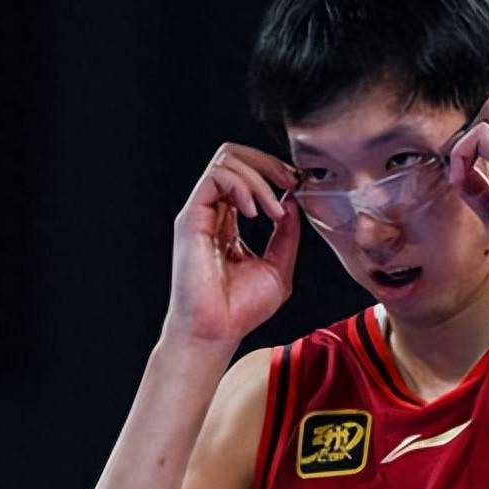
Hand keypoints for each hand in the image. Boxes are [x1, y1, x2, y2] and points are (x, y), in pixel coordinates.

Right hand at [164, 143, 300, 345]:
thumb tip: (292, 202)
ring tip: (273, 210)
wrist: (217, 331)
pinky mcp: (191, 218)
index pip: (246, 174)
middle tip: (290, 181)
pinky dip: (243, 186)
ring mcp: (200, 213)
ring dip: (259, 179)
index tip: (296, 185)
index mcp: (229, 222)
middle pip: (233, 157)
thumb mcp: (278, 266)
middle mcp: (212, 212)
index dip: (273, 171)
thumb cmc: (240, 310)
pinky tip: (257, 212)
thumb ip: (286, 234)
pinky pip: (216, 177)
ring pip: (226, 161)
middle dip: (268, 162)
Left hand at [446, 91, 488, 308]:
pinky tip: (458, 180)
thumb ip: (486, 184)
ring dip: (463, 142)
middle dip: (469, 131)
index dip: (480, 139)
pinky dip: (461, 154)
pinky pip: (481, 136)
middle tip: (454, 162)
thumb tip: (462, 167)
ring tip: (458, 178)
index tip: (463, 166)